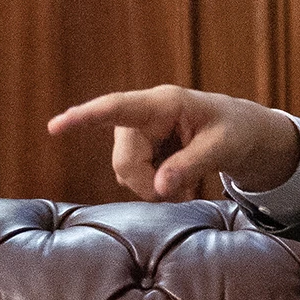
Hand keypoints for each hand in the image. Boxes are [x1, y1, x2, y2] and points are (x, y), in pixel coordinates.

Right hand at [47, 85, 299, 200]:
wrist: (243, 132)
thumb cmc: (236, 131)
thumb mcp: (223, 148)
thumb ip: (191, 165)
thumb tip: (158, 189)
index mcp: (164, 103)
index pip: (118, 108)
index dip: (86, 117)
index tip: (56, 126)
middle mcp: (143, 115)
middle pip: (125, 160)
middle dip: (148, 184)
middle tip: (184, 196)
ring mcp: (138, 133)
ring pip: (126, 172)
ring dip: (153, 187)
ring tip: (186, 186)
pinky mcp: (140, 148)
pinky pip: (134, 176)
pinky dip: (154, 187)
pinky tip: (177, 182)